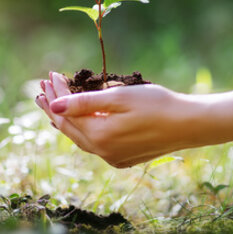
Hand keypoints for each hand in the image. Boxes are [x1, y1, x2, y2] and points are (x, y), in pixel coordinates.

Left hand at [34, 72, 208, 167]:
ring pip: (80, 137)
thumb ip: (84, 102)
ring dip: (66, 118)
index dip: (55, 93)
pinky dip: (83, 129)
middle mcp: (101, 151)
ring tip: (52, 103)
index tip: (50, 75)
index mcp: (98, 136)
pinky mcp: (123, 159)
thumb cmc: (157, 105)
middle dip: (53, 106)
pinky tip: (79, 121)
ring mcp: (112, 157)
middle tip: (41, 88)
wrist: (191, 124)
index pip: (65, 112)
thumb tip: (53, 106)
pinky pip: (94, 144)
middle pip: (68, 127)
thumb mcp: (119, 97)